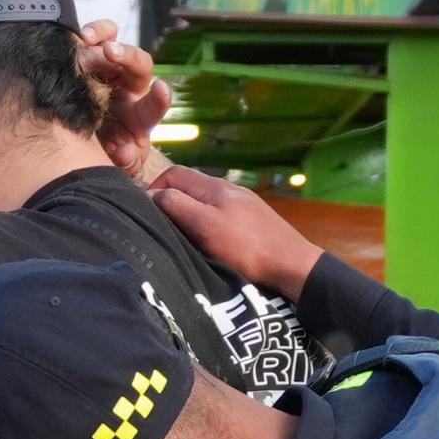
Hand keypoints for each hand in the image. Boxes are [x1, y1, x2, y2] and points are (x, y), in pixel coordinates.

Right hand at [79, 22, 172, 179]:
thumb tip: (125, 152)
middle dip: (127, 56)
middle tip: (108, 53)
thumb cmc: (112, 152)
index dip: (159, 99)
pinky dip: (91, 32)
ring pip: (117, 44)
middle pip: (139, 65)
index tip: (161, 89)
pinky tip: (79, 34)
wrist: (96, 141)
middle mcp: (131, 89)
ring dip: (103, 38)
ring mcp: (112, 71)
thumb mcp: (120, 163)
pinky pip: (96, 38)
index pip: (154, 107)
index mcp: (140, 116)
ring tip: (87, 38)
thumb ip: (125, 160)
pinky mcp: (92, 59)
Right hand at [145, 166, 324, 295]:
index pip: (174, 174)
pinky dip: (207, 222)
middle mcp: (228, 188)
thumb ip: (177, 206)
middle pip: (189, 186)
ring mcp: (243, 203)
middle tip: (161, 226)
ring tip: (182, 236)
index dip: (154, 188)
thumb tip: (153, 195)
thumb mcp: (205, 226)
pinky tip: (209, 241)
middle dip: (170, 200)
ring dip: (189, 213)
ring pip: (205, 200)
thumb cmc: (246, 247)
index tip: (145, 213)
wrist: (293, 265)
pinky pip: (221, 214)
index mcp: (213, 186)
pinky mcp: (254, 219)